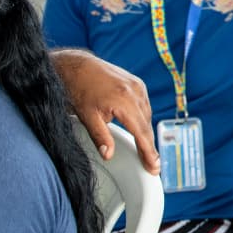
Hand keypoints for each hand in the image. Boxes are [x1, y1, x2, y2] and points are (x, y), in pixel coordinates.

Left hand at [52, 48, 158, 173]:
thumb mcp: (87, 116)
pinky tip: (140, 129)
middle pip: (146, 125)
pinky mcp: (137, 83)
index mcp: (124, 100)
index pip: (140, 131)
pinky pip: (144, 105)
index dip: (148, 151)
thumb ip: (100, 136)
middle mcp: (135, 91)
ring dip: (146, 132)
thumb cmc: (80, 90)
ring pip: (147, 115)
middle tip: (152, 165)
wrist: (78, 66)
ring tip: (146, 151)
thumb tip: (108, 155)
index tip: (154, 166)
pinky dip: (143, 119)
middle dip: (149, 145)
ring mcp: (138, 85)